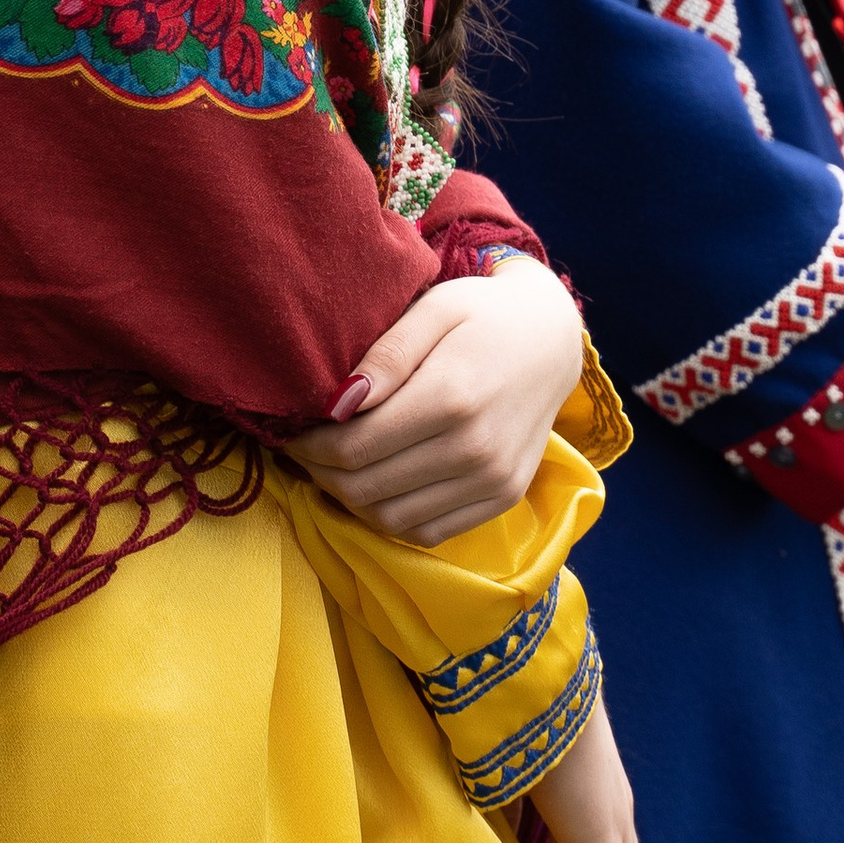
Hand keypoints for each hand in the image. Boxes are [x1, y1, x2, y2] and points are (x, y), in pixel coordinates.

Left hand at [285, 256, 587, 545]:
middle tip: (306, 449)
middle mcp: (475, 450)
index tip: (291, 431)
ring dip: (351, 500)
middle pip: (365, 488)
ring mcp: (493, 481)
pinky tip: (380, 484)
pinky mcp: (503, 498)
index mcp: (451, 398)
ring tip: (337, 466)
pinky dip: (392, 518)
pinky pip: (429, 533)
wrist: (552, 340)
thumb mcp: (434, 309)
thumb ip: (385, 355)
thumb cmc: (483, 315)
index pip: (352, 448)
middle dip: (320, 474)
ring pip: (391, 519)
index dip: (308, 447)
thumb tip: (337, 403)